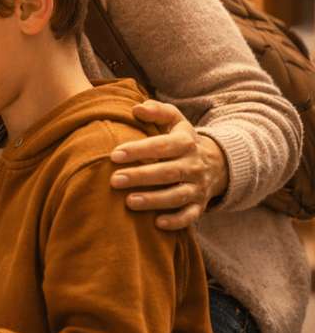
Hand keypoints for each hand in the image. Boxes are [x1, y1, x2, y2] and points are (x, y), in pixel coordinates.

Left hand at [109, 100, 228, 229]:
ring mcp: (198, 187)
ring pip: (177, 195)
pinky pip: (190, 216)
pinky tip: (157, 224)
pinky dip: (176, 221)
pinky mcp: (199, 205)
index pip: (162, 146)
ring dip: (154, 200)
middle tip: (114, 180)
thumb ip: (157, 111)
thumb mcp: (176, 121)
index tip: (114, 155)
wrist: (219, 162)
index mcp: (186, 143)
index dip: (139, 150)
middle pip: (167, 172)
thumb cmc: (184, 140)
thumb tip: (136, 108)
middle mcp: (194, 165)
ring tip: (129, 202)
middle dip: (141, 176)